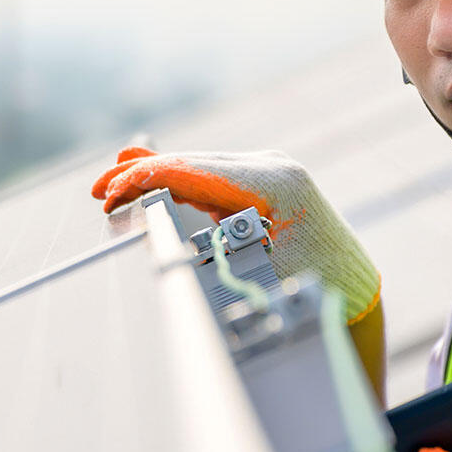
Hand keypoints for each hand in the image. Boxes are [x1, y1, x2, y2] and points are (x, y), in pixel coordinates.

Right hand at [91, 147, 380, 321]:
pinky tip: (142, 172)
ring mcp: (268, 171)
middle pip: (192, 162)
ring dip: (155, 176)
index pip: (195, 171)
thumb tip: (159, 231)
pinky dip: (176, 179)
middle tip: (99, 192)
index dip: (146, 180)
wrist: (352, 289)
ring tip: (111, 186)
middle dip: (141, 174)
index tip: (111, 195)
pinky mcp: (261, 182)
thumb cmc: (313, 289)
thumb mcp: (260, 272)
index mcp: (275, 184)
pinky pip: (209, 175)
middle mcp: (272, 167)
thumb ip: (212, 249)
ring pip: (197, 166)